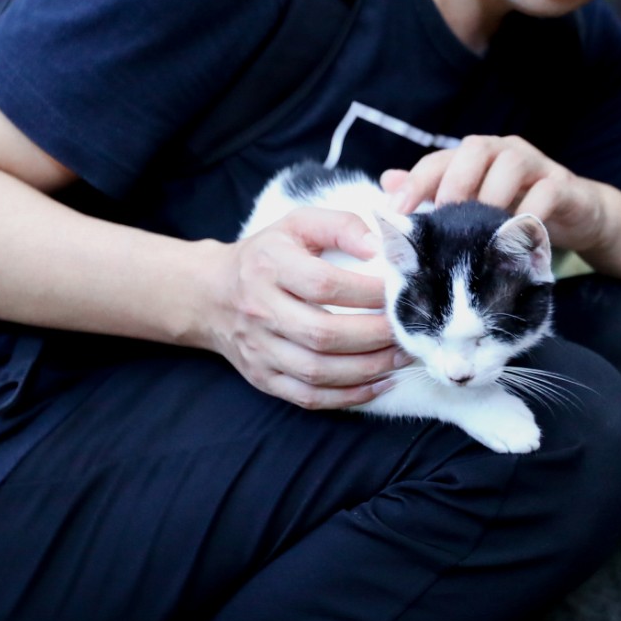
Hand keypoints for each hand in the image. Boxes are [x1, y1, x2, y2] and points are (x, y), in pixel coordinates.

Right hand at [197, 208, 407, 408]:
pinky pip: (308, 397)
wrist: (211, 294)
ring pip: (317, 371)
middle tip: (409, 331)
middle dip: (374, 337)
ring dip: (367, 369)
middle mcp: (260, 310)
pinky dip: (347, 396)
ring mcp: (259, 349)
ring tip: (400, 357)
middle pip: (323, 334)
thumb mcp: (298, 224)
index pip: (324, 285)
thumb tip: (379, 245)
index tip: (399, 292)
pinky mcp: (263, 378)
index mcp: (269, 266)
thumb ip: (341, 225)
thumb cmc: (268, 255)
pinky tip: (378, 383)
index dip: (367, 293)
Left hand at [383, 135, 610, 254]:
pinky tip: (514, 238)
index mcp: (476, 157)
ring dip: (491, 197)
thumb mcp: (474, 208)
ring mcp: (537, 165)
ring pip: (510, 164)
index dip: (416, 183)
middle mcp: (504, 152)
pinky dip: (529, 213)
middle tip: (443, 219)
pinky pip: (546, 192)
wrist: (580, 216)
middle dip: (454, 183)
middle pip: (475, 148)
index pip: (439, 159)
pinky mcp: (564, 185)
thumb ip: (433, 194)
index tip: (395, 211)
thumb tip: (388, 182)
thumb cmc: (517, 212)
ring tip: (479, 230)